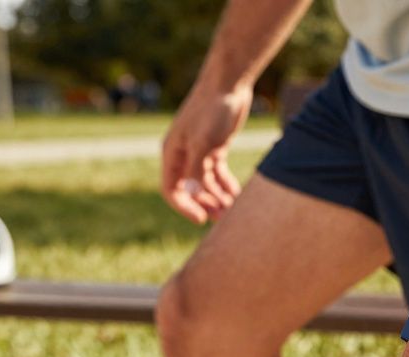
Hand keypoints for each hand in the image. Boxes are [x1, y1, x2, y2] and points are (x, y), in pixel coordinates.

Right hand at [160, 82, 252, 223]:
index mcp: (172, 153)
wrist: (228, 85)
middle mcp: (183, 154)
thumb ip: (197, 169)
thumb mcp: (204, 142)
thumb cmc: (212, 110)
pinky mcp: (216, 147)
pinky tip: (236, 195)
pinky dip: (226, 185)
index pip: (172, 189)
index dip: (184, 206)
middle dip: (205, 205)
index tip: (201, 219)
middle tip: (223, 218)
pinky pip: (218, 174)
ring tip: (233, 210)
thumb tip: (194, 194)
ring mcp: (200, 151)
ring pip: (206, 183)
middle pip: (191, 189)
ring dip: (217, 198)